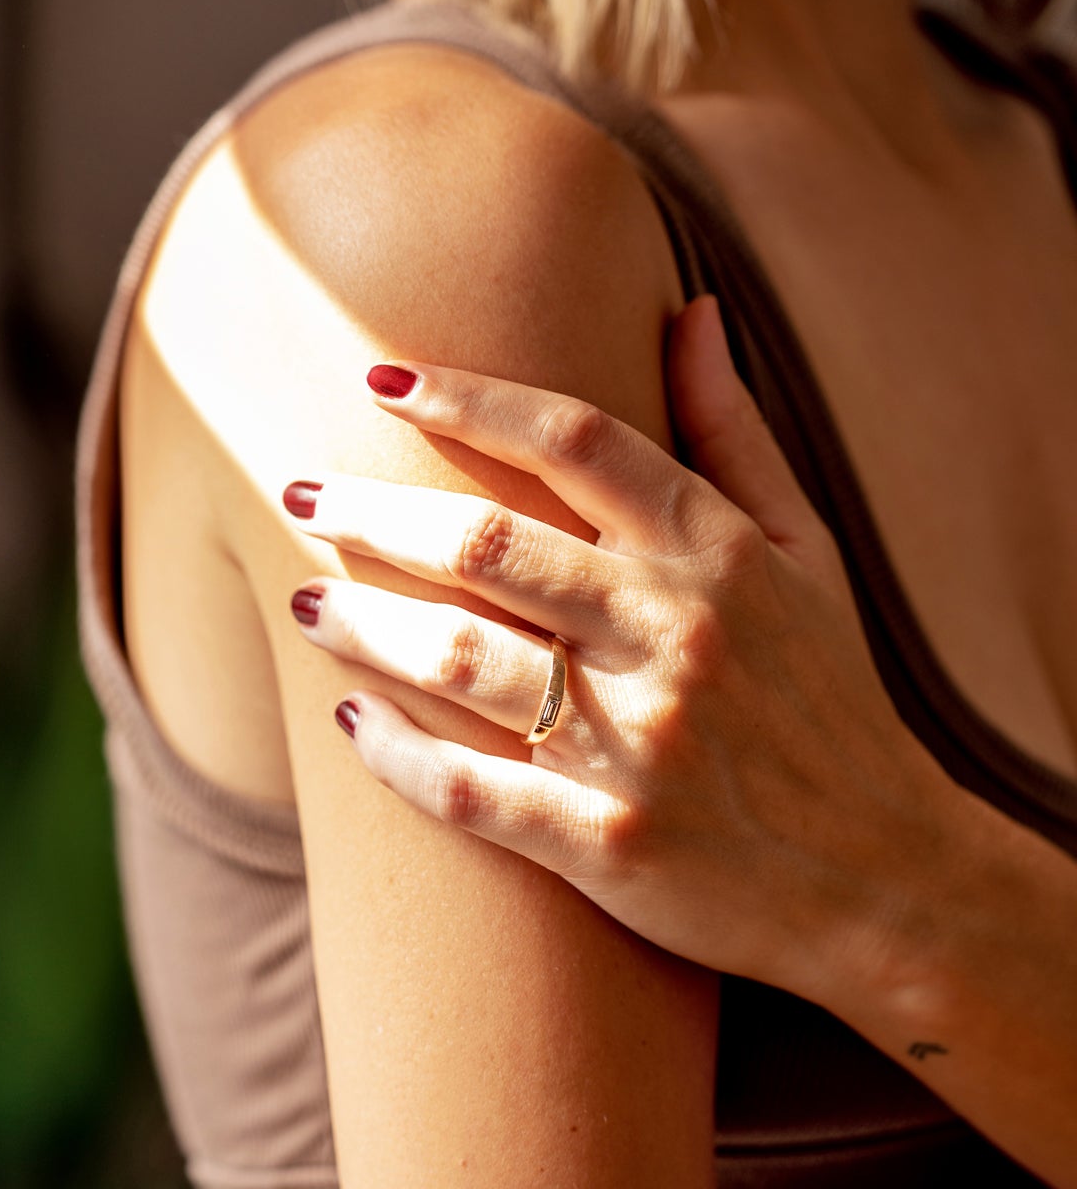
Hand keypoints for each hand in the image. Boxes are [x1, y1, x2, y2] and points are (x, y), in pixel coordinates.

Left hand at [282, 296, 958, 1010]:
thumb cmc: (830, 702)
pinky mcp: (610, 844)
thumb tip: (689, 309)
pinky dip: (394, 755)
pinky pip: (468, 790)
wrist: (886, 879)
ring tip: (305, 606)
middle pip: (487, 542)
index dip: (467, 395)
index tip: (379, 375)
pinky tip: (353, 725)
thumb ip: (736, 435)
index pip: (575, 438)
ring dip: (361, 624)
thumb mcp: (807, 557)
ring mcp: (643, 744)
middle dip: (373, 509)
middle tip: (301, 493)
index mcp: (719, 556)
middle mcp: (678, 636)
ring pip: (459, 658)